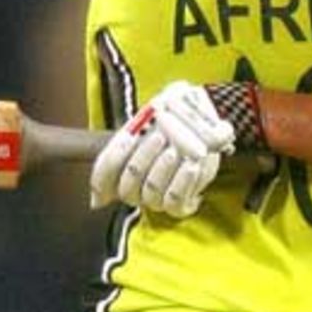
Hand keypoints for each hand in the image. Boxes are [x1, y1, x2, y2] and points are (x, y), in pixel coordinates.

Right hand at [89, 82, 234, 214]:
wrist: (206, 135)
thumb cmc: (179, 120)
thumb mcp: (167, 106)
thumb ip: (158, 107)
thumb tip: (158, 108)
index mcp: (121, 162)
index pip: (105, 169)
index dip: (112, 158)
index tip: (129, 137)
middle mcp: (134, 186)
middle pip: (128, 183)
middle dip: (143, 160)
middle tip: (160, 138)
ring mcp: (154, 198)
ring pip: (151, 193)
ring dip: (163, 170)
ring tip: (176, 150)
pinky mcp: (177, 206)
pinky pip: (174, 201)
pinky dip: (182, 184)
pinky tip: (192, 166)